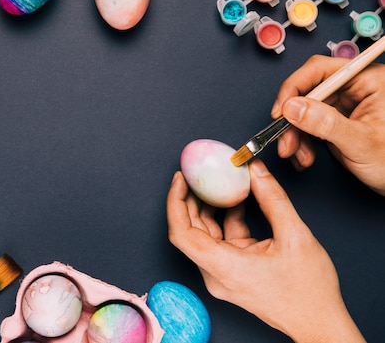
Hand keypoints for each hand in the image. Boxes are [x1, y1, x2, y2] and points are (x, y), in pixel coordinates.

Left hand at [167, 160, 364, 342]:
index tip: (181, 178)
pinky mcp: (231, 272)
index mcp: (223, 268)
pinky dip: (225, 219)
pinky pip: (220, 241)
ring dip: (209, 208)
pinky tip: (235, 201)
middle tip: (197, 174)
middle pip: (189, 231)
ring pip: (204, 235)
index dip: (176, 203)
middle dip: (191, 199)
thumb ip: (272, 199)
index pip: (181, 233)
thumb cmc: (309, 290)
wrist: (319, 323)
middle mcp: (215, 274)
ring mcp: (222, 274)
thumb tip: (255, 170)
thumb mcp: (295, 236)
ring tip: (217, 182)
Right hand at [271, 54, 384, 194]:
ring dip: (293, 133)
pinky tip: (303, 155)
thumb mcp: (360, 142)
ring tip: (295, 153)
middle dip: (292, 118)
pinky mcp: (332, 120)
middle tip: (284, 139)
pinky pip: (305, 124)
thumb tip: (293, 107)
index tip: (281, 110)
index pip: (321, 70)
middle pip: (307, 91)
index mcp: (368, 80)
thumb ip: (326, 123)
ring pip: (301, 109)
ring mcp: (341, 104)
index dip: (295, 88)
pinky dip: (298, 140)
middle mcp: (353, 88)